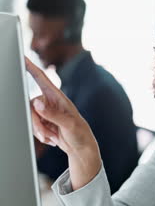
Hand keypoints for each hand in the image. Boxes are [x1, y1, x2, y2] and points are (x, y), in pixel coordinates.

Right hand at [26, 57, 100, 189]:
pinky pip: (33, 126)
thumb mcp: (68, 124)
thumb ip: (52, 114)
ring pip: (30, 117)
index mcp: (59, 98)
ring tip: (53, 137)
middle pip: (30, 105)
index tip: (22, 57)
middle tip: (47, 134)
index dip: (31, 68)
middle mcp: (51, 102)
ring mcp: (46, 112)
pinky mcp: (44, 122)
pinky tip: (53, 138)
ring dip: (39, 131)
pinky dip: (41, 135)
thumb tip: (37, 103)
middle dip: (36, 122)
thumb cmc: (80, 134)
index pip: (42, 79)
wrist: (81, 148)